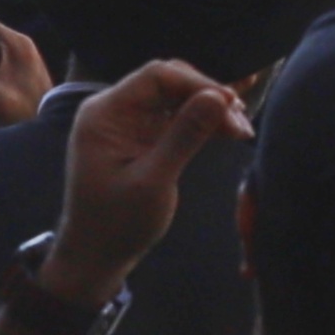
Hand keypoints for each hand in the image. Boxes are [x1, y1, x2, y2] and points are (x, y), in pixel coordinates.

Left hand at [39, 58, 246, 300]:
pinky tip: (228, 128)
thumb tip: (219, 97)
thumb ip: (185, 136)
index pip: (157, 76)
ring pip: (177, 97)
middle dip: (207, 96)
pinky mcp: (141, 137)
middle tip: (240, 123)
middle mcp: (114, 110)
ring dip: (209, 109)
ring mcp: (128, 123)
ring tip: (240, 130)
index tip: (231, 105)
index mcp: (105, 114)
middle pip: (169, 81)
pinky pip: (175, 116)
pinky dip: (201, 121)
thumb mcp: (153, 182)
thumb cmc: (117, 224)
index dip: (198, 84)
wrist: (94, 258)